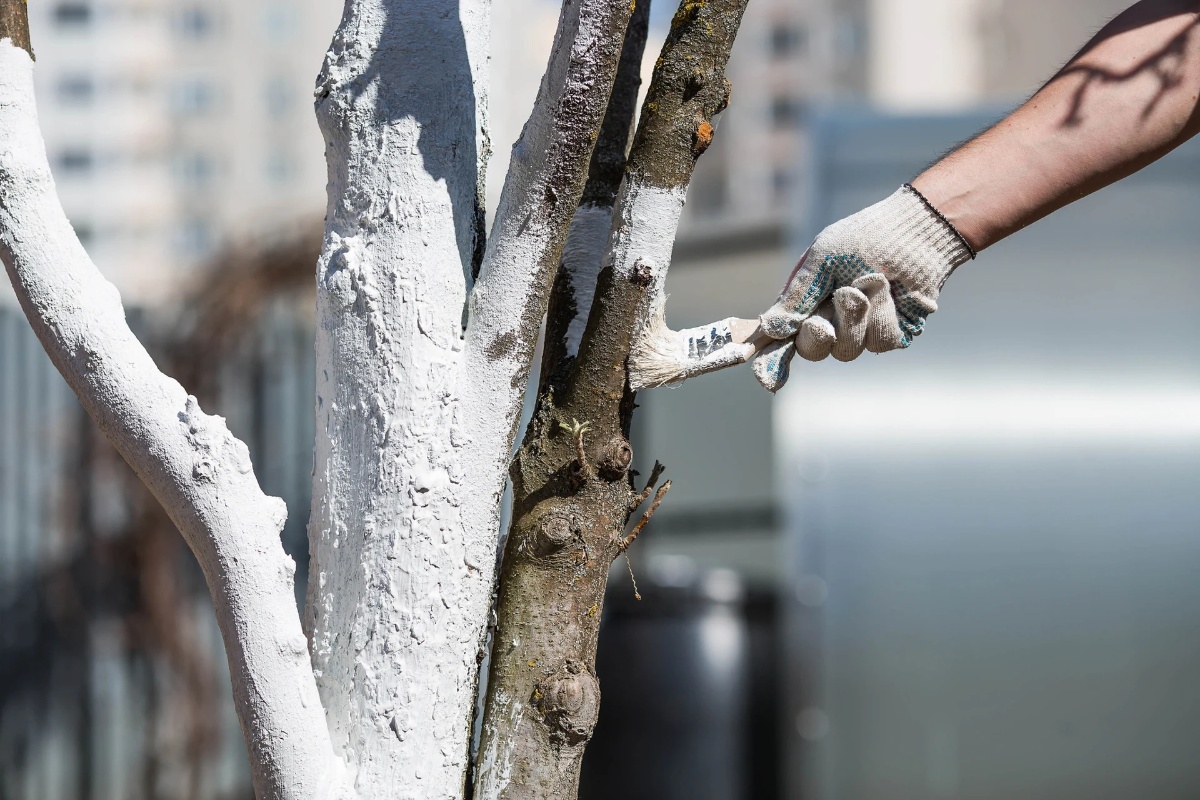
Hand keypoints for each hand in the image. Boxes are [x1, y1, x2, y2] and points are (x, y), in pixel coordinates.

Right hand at [753, 185, 973, 391]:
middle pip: (813, 351)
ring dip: (857, 317)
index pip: (783, 339)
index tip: (766, 378)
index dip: (773, 361)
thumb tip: (770, 331)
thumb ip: (797, 296)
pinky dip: (884, 315)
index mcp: (808, 303)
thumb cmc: (865, 238)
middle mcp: (832, 321)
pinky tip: (892, 293)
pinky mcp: (891, 334)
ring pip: (848, 350)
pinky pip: (880, 342)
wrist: (916, 232)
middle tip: (822, 325)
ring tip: (872, 283)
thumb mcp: (821, 260)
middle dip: (817, 337)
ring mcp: (862, 331)